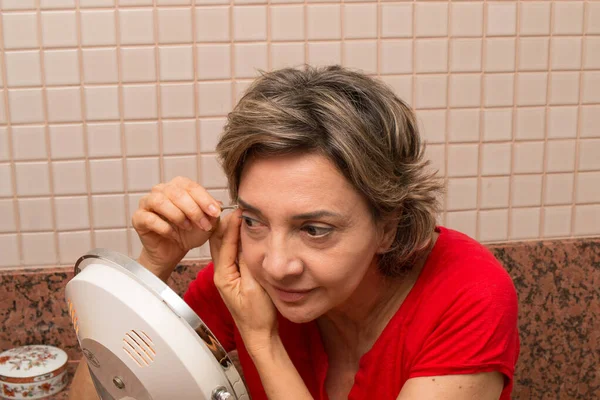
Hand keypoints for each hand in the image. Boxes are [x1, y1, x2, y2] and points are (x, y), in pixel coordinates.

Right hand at [132, 176, 221, 274]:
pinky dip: (164, 227)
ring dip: (178, 215)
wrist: (173, 251)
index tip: (216, 212)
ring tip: (188, 227)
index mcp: (177, 186)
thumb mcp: (207, 224)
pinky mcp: (138, 218)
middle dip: (193, 209)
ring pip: (160, 201)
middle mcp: (160, 190)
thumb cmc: (189, 234)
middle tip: (204, 224)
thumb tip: (218, 204)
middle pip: (176, 192)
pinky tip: (173, 235)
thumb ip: (213, 213)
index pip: (190, 186)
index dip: (204, 199)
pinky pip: (149, 219)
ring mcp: (146, 203)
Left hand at [210, 209, 277, 352]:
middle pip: (220, 241)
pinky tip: (245, 234)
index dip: (233, 224)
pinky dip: (237, 241)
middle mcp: (222, 273)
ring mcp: (228, 275)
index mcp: (223, 275)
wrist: (259, 334)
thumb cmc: (258, 316)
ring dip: (231, 230)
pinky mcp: (235, 277)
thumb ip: (249, 263)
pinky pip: (233, 254)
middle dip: (228, 222)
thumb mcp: (255, 287)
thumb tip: (247, 239)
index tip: (240, 209)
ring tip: (241, 215)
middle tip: (239, 206)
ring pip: (226, 246)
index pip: (226, 242)